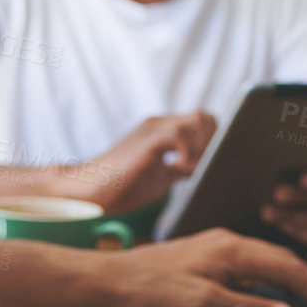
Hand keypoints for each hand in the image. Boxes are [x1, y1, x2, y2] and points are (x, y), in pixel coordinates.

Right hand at [87, 113, 215, 214]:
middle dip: (214, 140)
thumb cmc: (123, 185)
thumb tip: (202, 168)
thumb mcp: (161, 176)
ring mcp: (154, 129)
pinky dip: (189, 153)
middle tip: (206, 165)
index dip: (213, 140)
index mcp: (163, 130)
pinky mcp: (149, 140)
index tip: (211, 164)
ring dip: (204, 146)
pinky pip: (181, 135)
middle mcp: (160, 123)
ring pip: (198, 120)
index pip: (201, 122)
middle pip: (205, 116)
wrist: (91, 190)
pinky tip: (182, 169)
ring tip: (193, 168)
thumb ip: (181, 168)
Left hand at [102, 229, 306, 306]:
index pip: (289, 268)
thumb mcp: (202, 306)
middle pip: (283, 259)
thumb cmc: (153, 292)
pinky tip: (269, 292)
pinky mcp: (205, 256)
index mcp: (234, 250)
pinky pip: (249, 265)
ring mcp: (216, 247)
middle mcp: (229, 242)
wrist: (110, 279)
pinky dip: (269, 279)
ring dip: (292, 280)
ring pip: (266, 260)